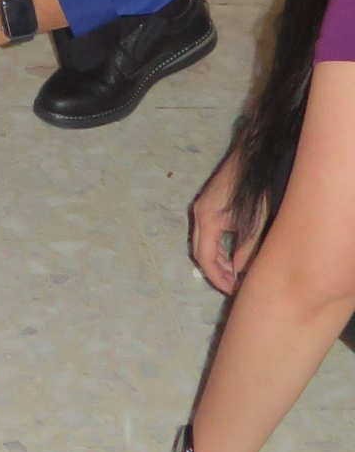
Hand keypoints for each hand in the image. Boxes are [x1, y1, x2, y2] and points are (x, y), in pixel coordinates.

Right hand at [191, 151, 260, 295]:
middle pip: (199, 251)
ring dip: (216, 258)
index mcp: (207, 221)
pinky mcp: (208, 203)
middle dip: (215, 271)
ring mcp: (201, 207)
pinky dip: (217, 245)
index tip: (232, 291)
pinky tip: (231, 253)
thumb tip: (240, 272)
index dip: (217, 278)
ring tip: (235, 272)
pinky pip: (206, 231)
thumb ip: (245, 251)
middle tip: (233, 286)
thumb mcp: (254, 226)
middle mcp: (199, 214)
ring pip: (202, 241)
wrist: (251, 160)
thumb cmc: (254, 192)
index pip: (205, 259)